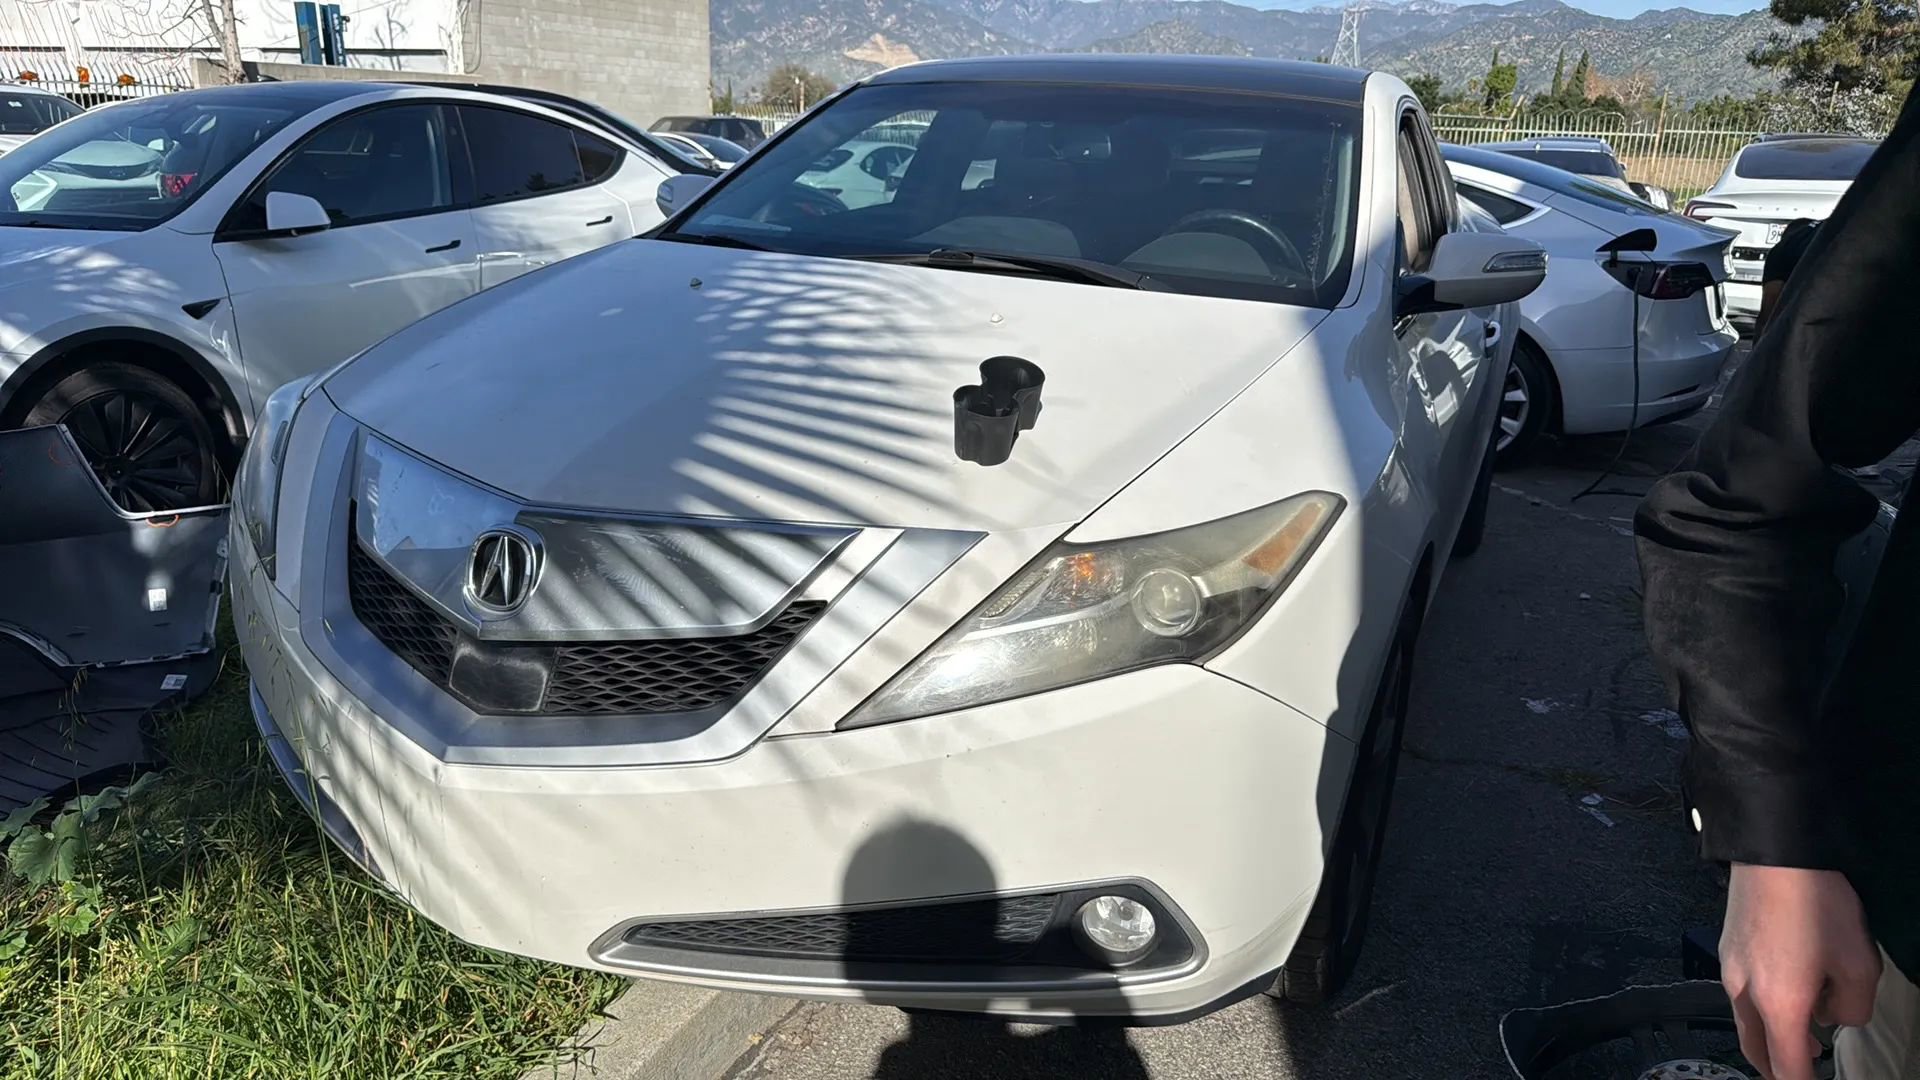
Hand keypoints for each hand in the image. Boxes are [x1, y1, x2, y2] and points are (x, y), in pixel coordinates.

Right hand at [1722, 864, 1880, 1079]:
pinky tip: (1787, 988)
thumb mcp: (1860, 964)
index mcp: (1779, 1004)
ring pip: (1746, 1023)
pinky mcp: (1727, 949)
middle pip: (1756, 1051)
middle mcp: (1745, 993)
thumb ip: (1853, 1009)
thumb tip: (1833, 1017)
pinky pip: (1741, 995)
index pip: (1787, 1069)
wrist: (1775, 852)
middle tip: (1805, 1069)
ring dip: (1772, 1036)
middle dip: (1780, 1069)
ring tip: (1804, 1030)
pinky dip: (1761, 1009)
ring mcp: (1730, 970)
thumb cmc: (1817, 903)